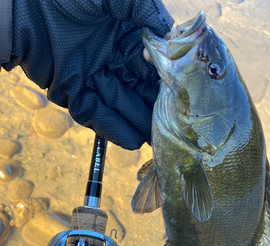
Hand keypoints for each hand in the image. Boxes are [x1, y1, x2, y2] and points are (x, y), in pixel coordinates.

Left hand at [3, 0, 173, 149]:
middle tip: (177, 127)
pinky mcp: (69, 90)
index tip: (181, 98)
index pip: (150, 66)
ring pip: (119, 105)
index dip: (165, 82)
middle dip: (155, 108)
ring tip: (158, 139)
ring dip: (137, 122)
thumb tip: (171, 32)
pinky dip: (112, 127)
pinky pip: (94, 113)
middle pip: (138, 90)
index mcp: (122, 36)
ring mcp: (90, 76)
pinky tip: (132, 141)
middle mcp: (109, 59)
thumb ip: (144, 9)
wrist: (21, 4)